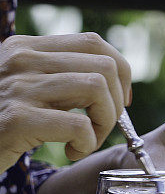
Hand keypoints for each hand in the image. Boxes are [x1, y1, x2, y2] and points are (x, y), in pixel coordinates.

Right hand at [0, 32, 131, 169]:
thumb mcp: (26, 89)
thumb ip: (60, 78)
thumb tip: (116, 84)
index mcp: (25, 48)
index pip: (93, 42)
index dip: (120, 71)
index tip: (120, 100)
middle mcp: (21, 60)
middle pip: (104, 65)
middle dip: (116, 103)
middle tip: (100, 126)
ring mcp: (17, 87)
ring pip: (97, 88)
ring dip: (104, 123)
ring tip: (85, 140)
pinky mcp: (16, 119)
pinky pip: (78, 125)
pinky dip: (87, 142)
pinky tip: (71, 152)